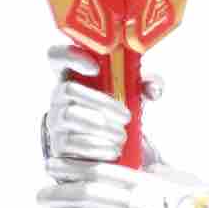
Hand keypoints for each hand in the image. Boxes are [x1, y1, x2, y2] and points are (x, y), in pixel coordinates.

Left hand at [37, 157, 207, 207]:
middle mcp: (138, 205)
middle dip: (59, 194)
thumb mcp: (172, 177)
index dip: (72, 167)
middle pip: (87, 195)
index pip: (100, 171)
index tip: (52, 165)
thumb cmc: (194, 203)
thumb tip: (135, 141)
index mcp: (145, 183)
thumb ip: (149, 164)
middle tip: (41, 195)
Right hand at [41, 45, 163, 164]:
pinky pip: (67, 143)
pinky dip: (94, 147)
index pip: (57, 57)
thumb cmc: (121, 111)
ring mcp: (55, 120)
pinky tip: (112, 151)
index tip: (95, 66)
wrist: (116, 150)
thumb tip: (154, 88)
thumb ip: (148, 84)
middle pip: (68, 89)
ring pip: (69, 115)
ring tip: (123, 136)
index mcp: (75, 75)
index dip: (70, 56)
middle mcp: (59, 95)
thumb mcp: (136, 95)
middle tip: (127, 117)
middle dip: (100, 103)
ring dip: (99, 126)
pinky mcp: (55, 145)